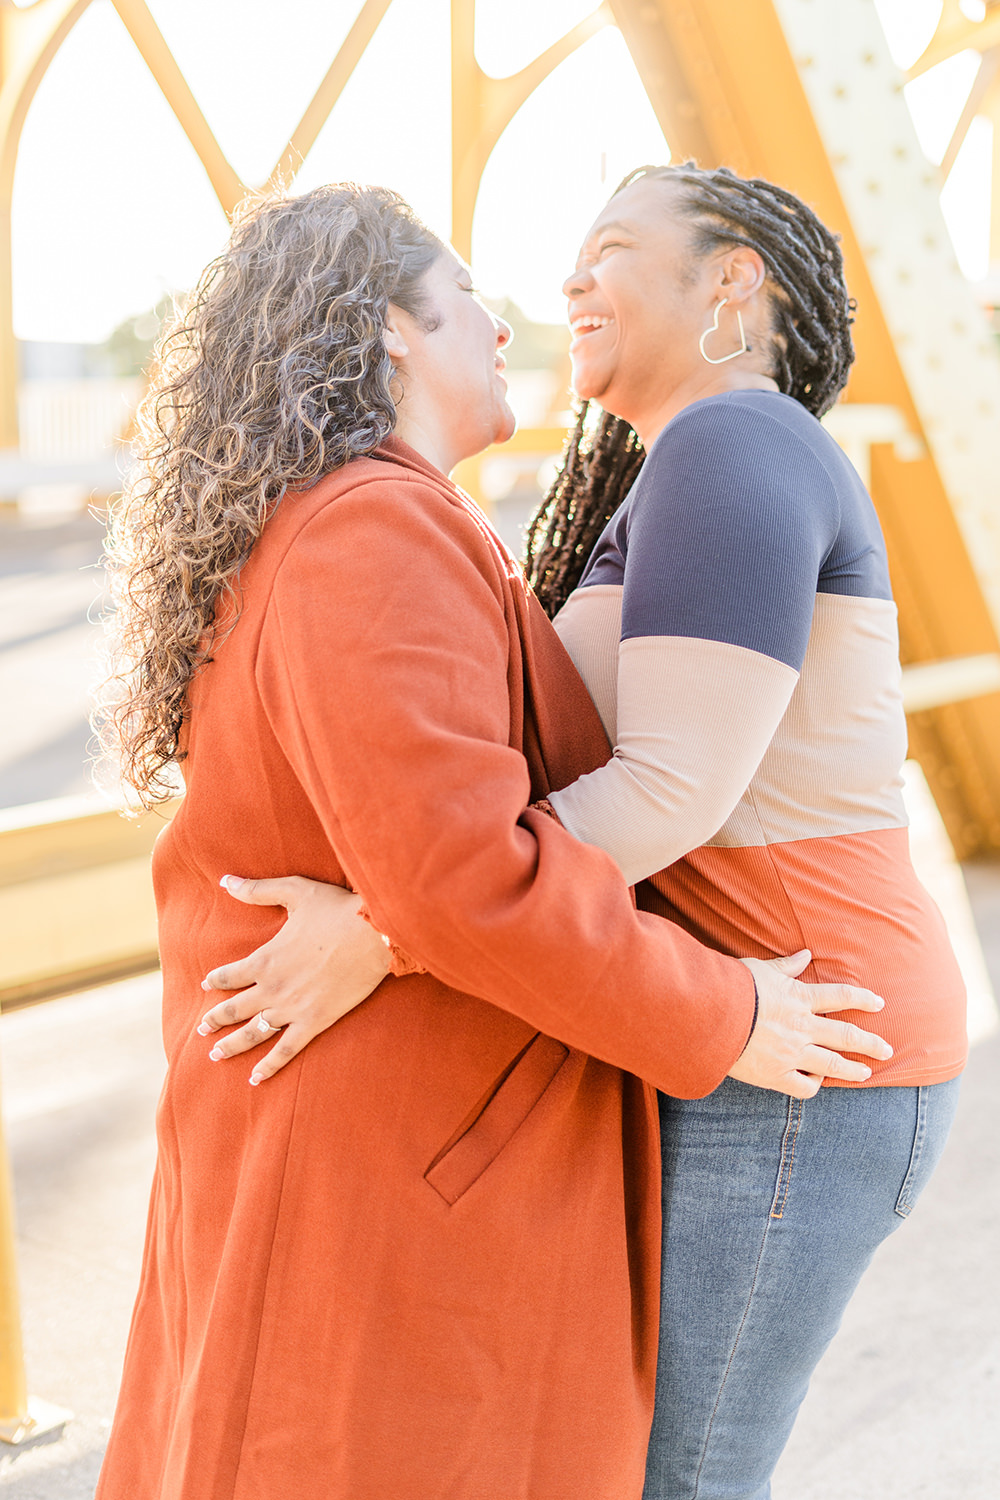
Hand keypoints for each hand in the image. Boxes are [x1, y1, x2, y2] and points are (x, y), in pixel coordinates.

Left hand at [197, 874, 391, 1084]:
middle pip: (234, 1009)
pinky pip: (286, 1050)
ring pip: (253, 1033)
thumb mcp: (294, 891)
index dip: (215, 980)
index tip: (207, 985)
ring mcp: (291, 1008)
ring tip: (216, 1055)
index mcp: (264, 959)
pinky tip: (255, 1078)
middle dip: (214, 1020)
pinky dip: (269, 1066)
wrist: (373, 933)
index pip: (229, 975)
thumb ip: (257, 889)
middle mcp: (271, 988)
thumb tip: (225, 879)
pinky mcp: (315, 1022)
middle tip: (201, 1029)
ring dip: (231, 1045)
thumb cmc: (336, 909)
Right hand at [729, 949, 892, 1098]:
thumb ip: (785, 965)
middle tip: (887, 1049)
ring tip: (866, 1073)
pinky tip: (818, 1082)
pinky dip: (815, 1086)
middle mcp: (802, 1027)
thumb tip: (805, 954)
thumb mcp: (760, 968)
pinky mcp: (775, 1076)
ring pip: (833, 1065)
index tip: (879, 1004)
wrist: (708, 1016)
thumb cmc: (730, 987)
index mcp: (799, 998)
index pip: (840, 997)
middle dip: (870, 1042)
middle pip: (846, 1035)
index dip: (862, 999)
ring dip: (854, 1069)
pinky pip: (804, 1087)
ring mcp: (791, 1054)